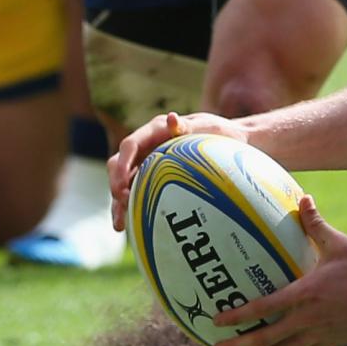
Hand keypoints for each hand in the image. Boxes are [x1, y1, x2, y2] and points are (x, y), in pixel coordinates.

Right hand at [106, 110, 246, 225]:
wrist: (231, 141)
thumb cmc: (220, 132)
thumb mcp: (208, 128)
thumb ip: (188, 127)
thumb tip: (172, 118)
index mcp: (155, 131)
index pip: (130, 145)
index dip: (122, 163)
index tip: (122, 182)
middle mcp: (147, 148)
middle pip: (120, 165)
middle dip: (116, 183)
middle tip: (122, 201)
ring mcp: (148, 164)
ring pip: (124, 183)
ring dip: (118, 203)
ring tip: (119, 225)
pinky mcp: (152, 179)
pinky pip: (137, 194)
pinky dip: (131, 209)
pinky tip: (127, 227)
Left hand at [209, 196, 346, 345]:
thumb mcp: (340, 244)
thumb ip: (317, 224)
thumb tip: (303, 198)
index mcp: (305, 294)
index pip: (263, 308)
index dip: (237, 316)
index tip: (217, 321)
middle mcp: (308, 319)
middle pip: (266, 340)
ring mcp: (320, 335)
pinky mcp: (333, 343)